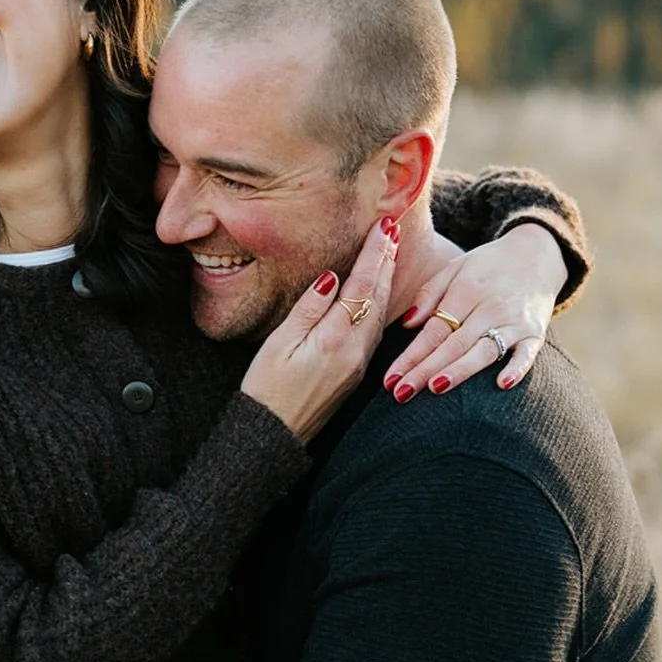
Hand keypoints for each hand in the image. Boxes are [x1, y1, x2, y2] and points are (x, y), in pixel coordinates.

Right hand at [240, 216, 398, 443]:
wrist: (274, 434)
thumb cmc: (267, 388)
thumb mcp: (280, 343)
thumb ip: (309, 308)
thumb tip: (332, 277)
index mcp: (336, 338)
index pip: (362, 286)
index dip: (374, 254)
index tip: (384, 227)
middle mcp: (356, 350)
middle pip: (378, 297)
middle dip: (387, 261)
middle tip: (394, 229)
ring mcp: (359, 363)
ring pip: (380, 313)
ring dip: (387, 280)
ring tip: (391, 252)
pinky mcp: (356, 372)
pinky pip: (375, 329)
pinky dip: (380, 303)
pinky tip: (380, 292)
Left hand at [383, 222, 562, 401]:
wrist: (538, 255)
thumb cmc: (488, 266)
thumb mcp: (456, 267)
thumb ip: (430, 293)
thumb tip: (406, 324)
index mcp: (466, 290)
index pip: (433, 330)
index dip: (410, 355)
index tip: (390, 379)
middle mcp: (489, 307)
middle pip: (453, 344)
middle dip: (425, 370)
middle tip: (401, 393)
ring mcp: (514, 321)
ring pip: (483, 350)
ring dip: (460, 370)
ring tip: (435, 388)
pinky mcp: (535, 333)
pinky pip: (527, 353)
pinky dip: (516, 368)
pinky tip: (501, 384)